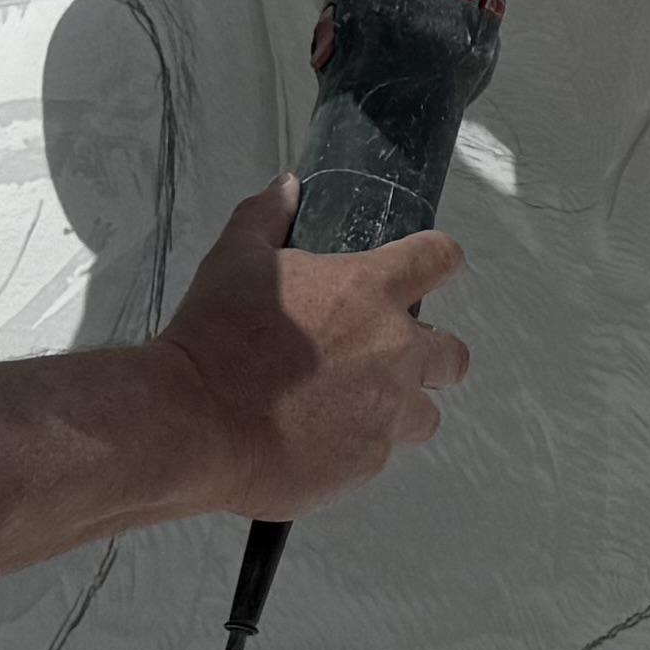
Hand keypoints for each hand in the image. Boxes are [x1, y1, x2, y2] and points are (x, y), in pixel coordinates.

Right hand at [146, 179, 464, 518]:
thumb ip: (267, 217)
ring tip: (348, 408)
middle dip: (430, 354)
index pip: (440, 259)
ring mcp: (388, 410)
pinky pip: (380, 453)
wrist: (195, 421)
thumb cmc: (214, 336)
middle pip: (454, 353)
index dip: (436, 261)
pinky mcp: (369, 461)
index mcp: (371, 289)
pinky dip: (357, 446)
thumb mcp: (234, 259)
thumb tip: (286, 188)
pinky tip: (314, 438)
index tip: (427, 268)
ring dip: (398, 408)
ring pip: (424, 413)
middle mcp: (395, 349)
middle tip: (383, 356)